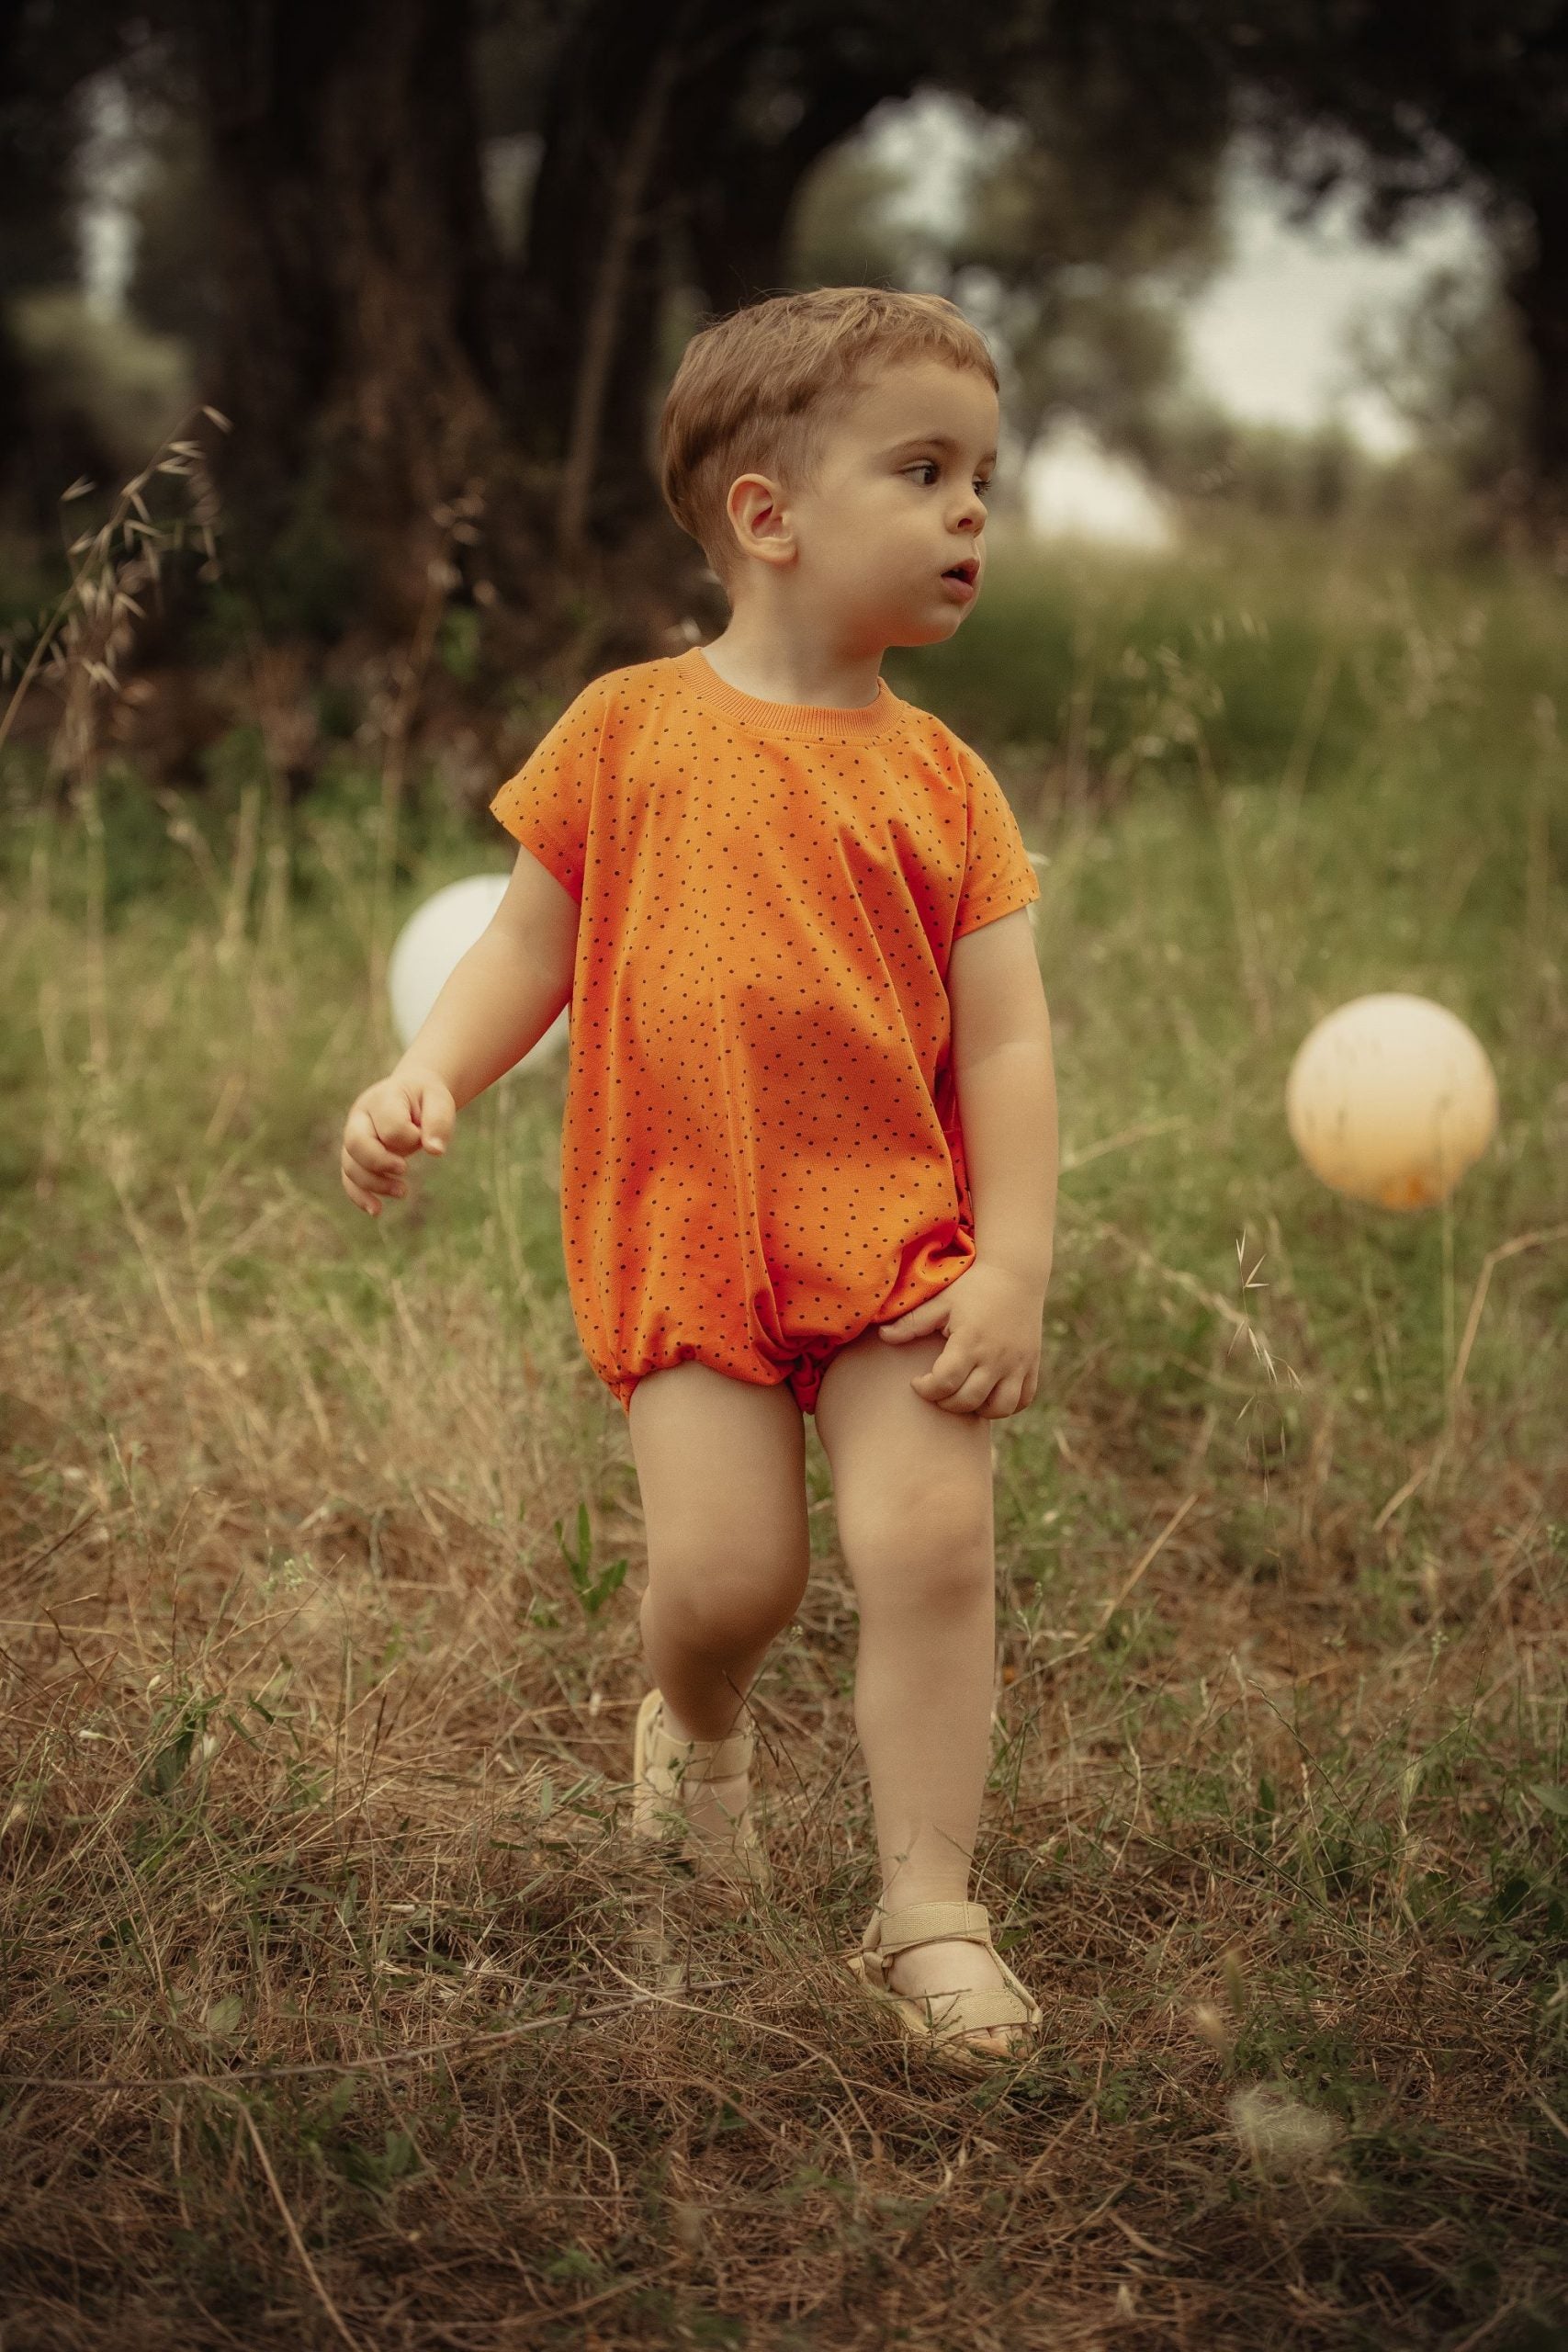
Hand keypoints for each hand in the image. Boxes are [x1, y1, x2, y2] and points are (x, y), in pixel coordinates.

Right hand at [340, 1068, 455, 1216]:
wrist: (411, 1094)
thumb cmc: (426, 1098)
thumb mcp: (439, 1100)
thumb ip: (438, 1121)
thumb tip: (435, 1151)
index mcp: (381, 1099)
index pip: (389, 1125)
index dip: (409, 1137)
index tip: (422, 1136)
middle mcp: (360, 1118)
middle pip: (356, 1144)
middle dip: (380, 1162)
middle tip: (405, 1169)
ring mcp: (353, 1137)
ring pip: (350, 1166)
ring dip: (374, 1184)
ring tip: (403, 1192)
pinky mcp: (355, 1156)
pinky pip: (349, 1179)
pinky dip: (360, 1197)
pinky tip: (377, 1210)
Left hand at [878, 1259, 1045, 1416]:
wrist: (1016, 1272)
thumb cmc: (973, 1287)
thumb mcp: (941, 1301)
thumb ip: (912, 1322)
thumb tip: (882, 1337)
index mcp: (970, 1341)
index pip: (945, 1382)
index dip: (925, 1389)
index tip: (917, 1382)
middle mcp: (996, 1357)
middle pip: (969, 1400)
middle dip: (946, 1403)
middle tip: (936, 1390)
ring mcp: (1018, 1363)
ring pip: (1000, 1408)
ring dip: (978, 1410)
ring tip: (964, 1396)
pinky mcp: (1032, 1364)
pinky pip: (1023, 1399)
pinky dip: (1007, 1406)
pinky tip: (989, 1395)